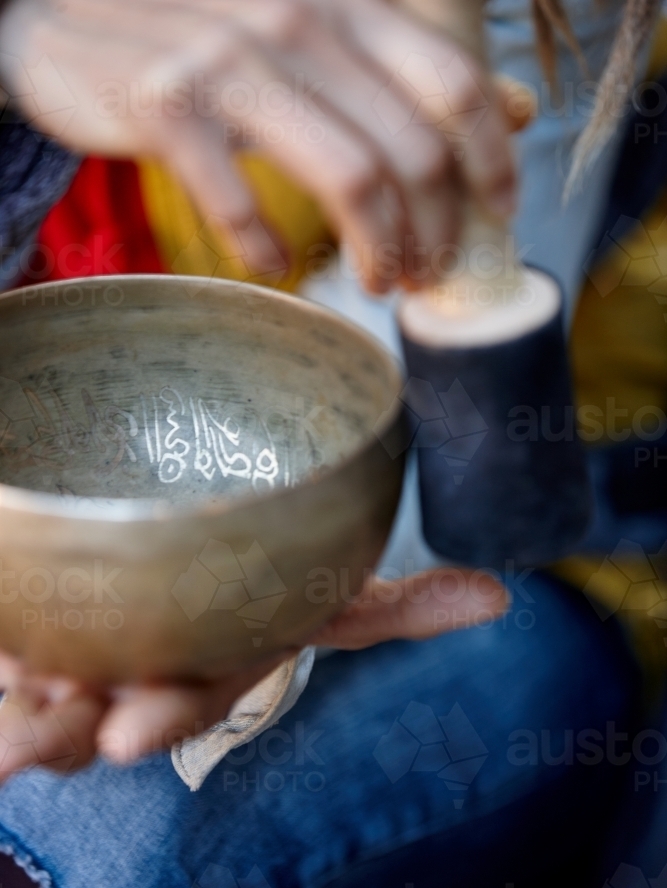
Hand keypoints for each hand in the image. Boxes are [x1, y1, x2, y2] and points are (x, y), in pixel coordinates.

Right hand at [0, 0, 516, 289]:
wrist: (65, 20)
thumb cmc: (202, 35)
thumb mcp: (314, 33)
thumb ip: (405, 70)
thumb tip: (512, 111)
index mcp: (343, 4)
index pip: (454, 83)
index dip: (492, 160)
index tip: (500, 215)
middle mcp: (298, 23)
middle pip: (413, 152)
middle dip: (435, 231)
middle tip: (425, 274)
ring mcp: (231, 63)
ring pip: (351, 179)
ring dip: (377, 250)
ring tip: (377, 284)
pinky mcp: (170, 107)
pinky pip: (243, 202)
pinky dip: (269, 251)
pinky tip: (277, 267)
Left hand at [0, 567, 506, 777]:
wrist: (197, 591)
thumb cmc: (262, 601)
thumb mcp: (328, 602)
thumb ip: (397, 609)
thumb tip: (500, 595)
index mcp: (207, 670)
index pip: (187, 698)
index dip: (163, 716)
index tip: (130, 735)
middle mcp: (138, 675)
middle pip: (99, 710)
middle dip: (74, 731)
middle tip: (32, 742)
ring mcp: (81, 659)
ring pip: (40, 695)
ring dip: (16, 714)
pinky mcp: (39, 631)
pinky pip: (8, 651)